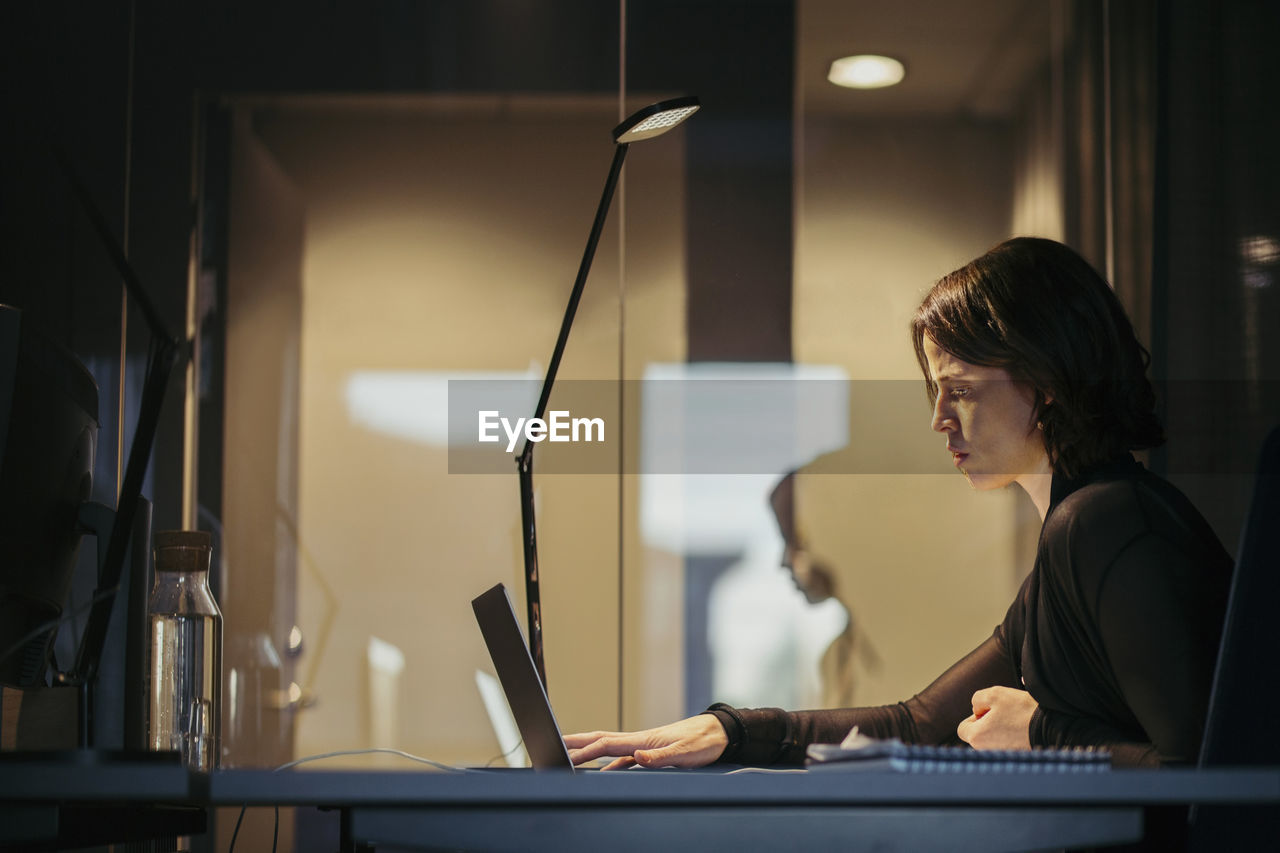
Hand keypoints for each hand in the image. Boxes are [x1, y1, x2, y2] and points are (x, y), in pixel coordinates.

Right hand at [563, 714, 728, 769]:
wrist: (718, 732)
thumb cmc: (703, 741)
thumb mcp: (684, 753)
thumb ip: (660, 757)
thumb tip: (636, 757)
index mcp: (643, 740)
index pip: (606, 745)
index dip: (584, 751)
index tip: (564, 756)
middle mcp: (639, 740)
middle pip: (600, 739)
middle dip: (576, 742)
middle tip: (554, 743)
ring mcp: (642, 745)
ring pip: (608, 747)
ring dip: (588, 750)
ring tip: (569, 755)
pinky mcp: (649, 751)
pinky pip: (620, 757)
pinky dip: (606, 762)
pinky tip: (601, 772)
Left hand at [956, 686, 1037, 750]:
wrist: (1054, 728)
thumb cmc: (1022, 711)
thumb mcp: (994, 694)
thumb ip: (977, 699)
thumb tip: (977, 710)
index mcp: (977, 738)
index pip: (963, 729)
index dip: (974, 716)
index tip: (989, 711)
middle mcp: (987, 752)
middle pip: (979, 735)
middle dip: (987, 722)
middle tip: (1004, 713)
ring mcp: (1002, 757)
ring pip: (994, 739)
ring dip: (1001, 728)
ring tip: (1015, 720)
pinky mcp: (1016, 758)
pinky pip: (1007, 745)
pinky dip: (1013, 736)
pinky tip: (1023, 728)